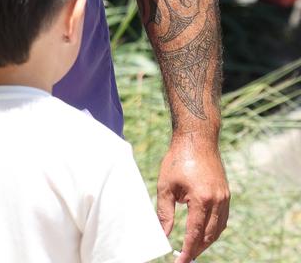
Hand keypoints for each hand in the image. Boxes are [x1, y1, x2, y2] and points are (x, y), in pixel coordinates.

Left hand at [156, 135, 229, 261]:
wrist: (196, 140)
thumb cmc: (177, 160)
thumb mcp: (165, 186)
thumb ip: (165, 212)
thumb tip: (164, 233)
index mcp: (201, 199)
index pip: (195, 232)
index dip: (188, 249)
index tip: (181, 260)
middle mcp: (217, 201)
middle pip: (209, 234)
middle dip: (197, 248)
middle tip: (186, 258)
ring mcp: (224, 198)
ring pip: (218, 228)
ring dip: (207, 241)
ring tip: (194, 249)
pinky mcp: (226, 194)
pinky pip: (222, 218)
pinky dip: (214, 229)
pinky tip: (204, 233)